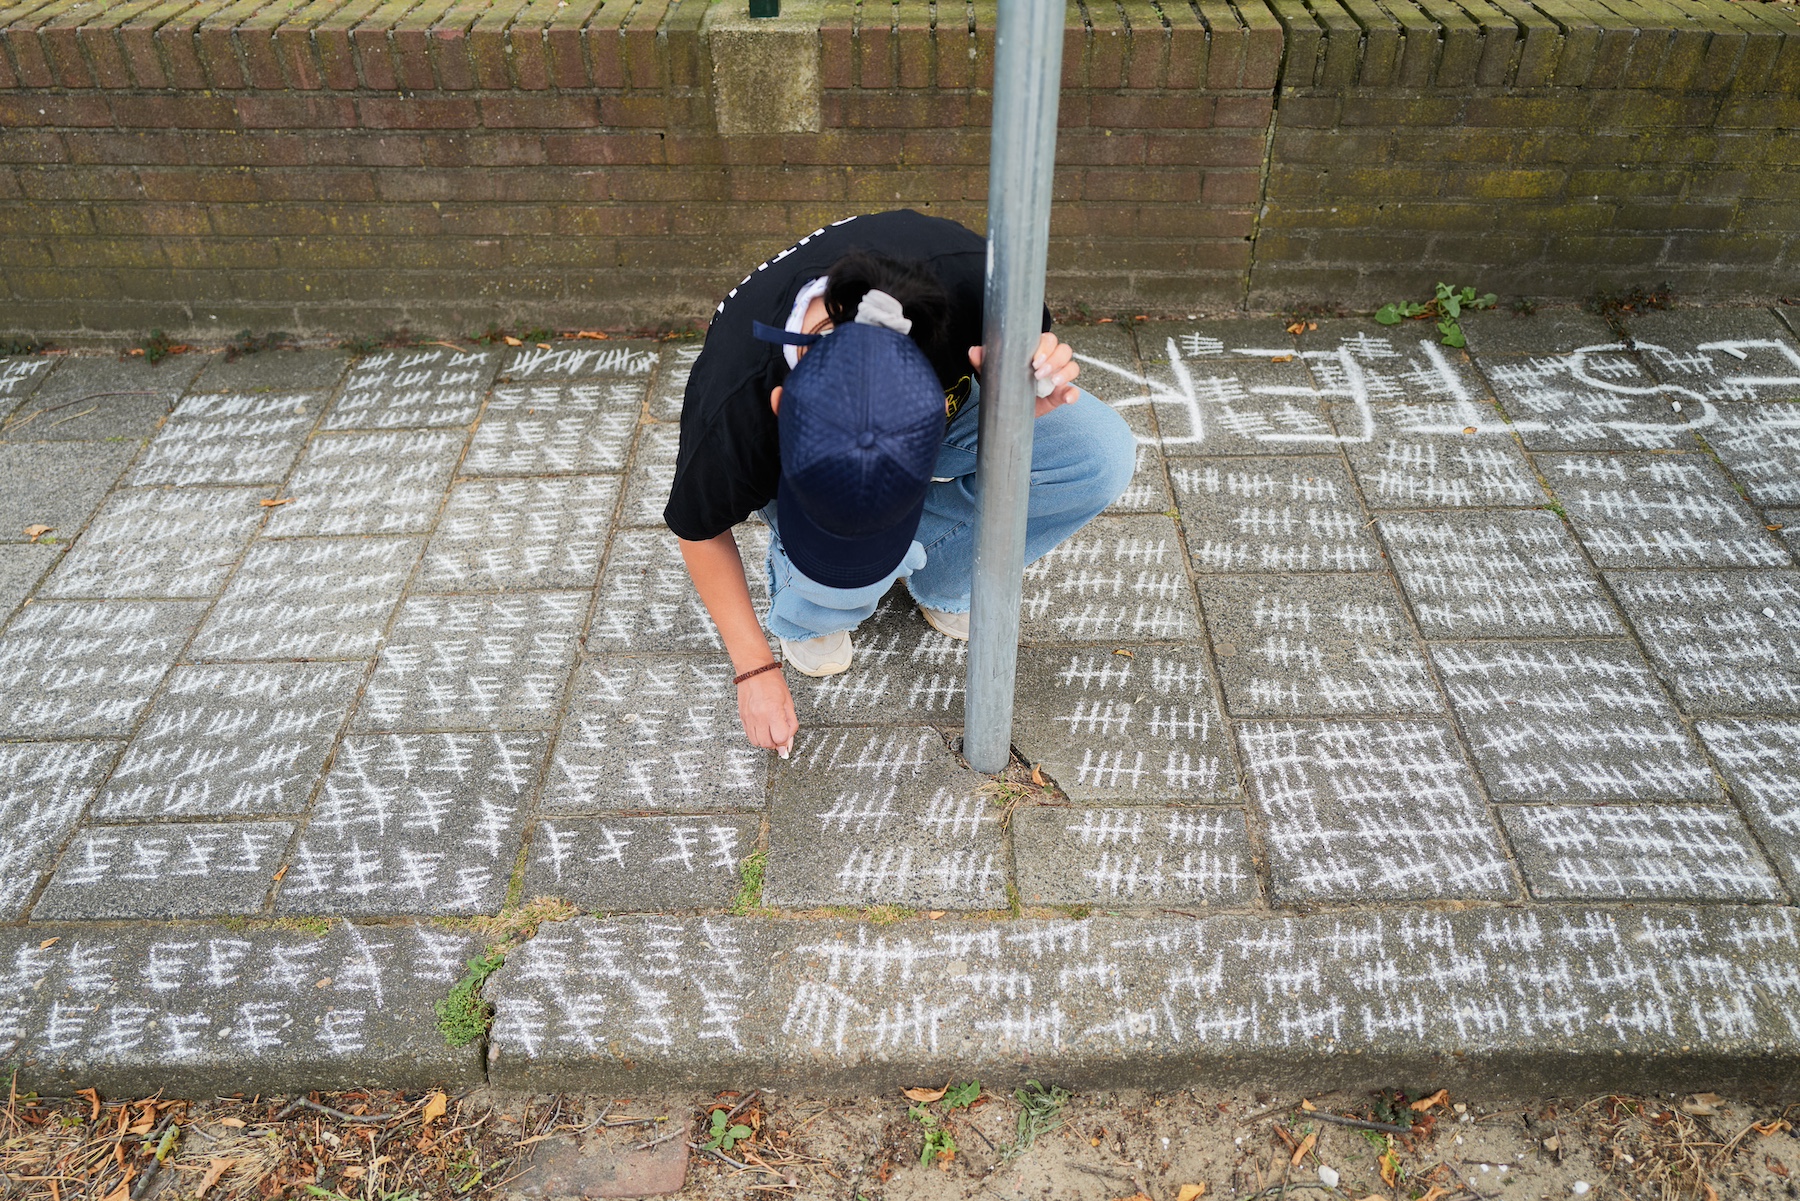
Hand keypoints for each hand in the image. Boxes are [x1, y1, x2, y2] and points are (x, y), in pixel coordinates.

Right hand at [737, 668, 797, 756]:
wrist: (754, 670)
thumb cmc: (772, 682)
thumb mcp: (789, 702)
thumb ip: (791, 724)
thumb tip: (789, 742)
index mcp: (774, 712)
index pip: (781, 738)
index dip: (786, 740)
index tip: (787, 736)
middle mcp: (759, 717)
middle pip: (768, 744)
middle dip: (776, 743)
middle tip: (779, 734)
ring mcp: (749, 718)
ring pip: (757, 743)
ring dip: (766, 741)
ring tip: (771, 731)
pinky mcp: (742, 718)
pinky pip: (749, 735)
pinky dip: (757, 736)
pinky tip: (762, 728)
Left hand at [967, 332, 1081, 417]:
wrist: (1008, 407)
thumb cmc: (1004, 382)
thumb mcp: (992, 371)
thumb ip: (983, 360)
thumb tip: (974, 351)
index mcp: (1036, 350)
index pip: (1048, 340)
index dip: (1045, 347)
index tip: (1034, 360)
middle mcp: (1051, 360)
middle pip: (1063, 350)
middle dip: (1054, 360)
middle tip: (1038, 372)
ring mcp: (1058, 377)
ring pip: (1072, 367)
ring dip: (1065, 373)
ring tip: (1052, 382)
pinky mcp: (1060, 394)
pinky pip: (1073, 391)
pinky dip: (1073, 394)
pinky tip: (1067, 398)